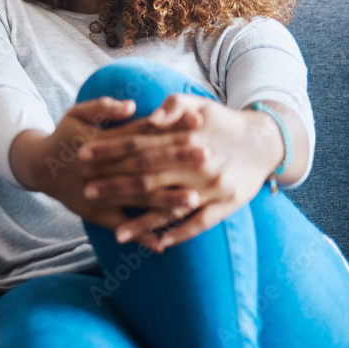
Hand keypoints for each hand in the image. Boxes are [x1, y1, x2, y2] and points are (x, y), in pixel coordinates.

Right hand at [11, 97, 194, 237]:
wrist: (39, 167)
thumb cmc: (65, 135)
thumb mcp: (78, 113)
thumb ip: (104, 107)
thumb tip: (132, 105)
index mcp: (102, 140)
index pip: (141, 131)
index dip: (169, 126)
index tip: (197, 122)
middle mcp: (103, 166)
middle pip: (145, 163)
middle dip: (176, 160)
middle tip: (207, 156)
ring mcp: (100, 192)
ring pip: (137, 196)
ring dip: (165, 200)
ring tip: (194, 199)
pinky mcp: (96, 212)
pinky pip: (122, 225)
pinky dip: (141, 236)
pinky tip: (165, 243)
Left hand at [78, 95, 279, 249]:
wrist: (264, 142)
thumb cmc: (222, 121)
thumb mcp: (197, 103)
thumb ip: (172, 107)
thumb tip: (150, 118)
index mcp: (184, 138)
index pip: (138, 145)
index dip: (110, 150)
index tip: (83, 155)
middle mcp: (195, 165)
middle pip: (147, 178)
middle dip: (115, 185)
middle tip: (87, 191)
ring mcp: (211, 189)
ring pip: (170, 208)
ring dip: (143, 222)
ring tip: (117, 233)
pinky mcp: (226, 206)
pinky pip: (199, 225)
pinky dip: (178, 234)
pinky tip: (158, 244)